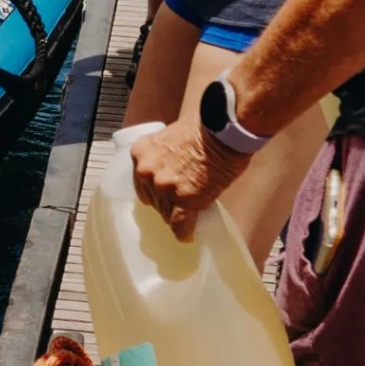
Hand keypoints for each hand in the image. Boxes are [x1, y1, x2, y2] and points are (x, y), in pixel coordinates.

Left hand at [130, 116, 250, 240]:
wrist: (223, 131)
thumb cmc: (203, 130)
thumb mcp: (170, 138)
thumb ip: (162, 158)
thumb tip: (169, 175)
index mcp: (141, 153)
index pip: (141, 182)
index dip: (155, 189)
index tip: (166, 192)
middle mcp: (147, 171)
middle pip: (151, 200)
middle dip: (165, 201)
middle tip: (182, 198)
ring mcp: (164, 187)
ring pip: (165, 214)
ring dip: (177, 214)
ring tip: (193, 208)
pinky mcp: (184, 200)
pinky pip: (180, 225)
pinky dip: (185, 231)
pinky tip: (188, 235)